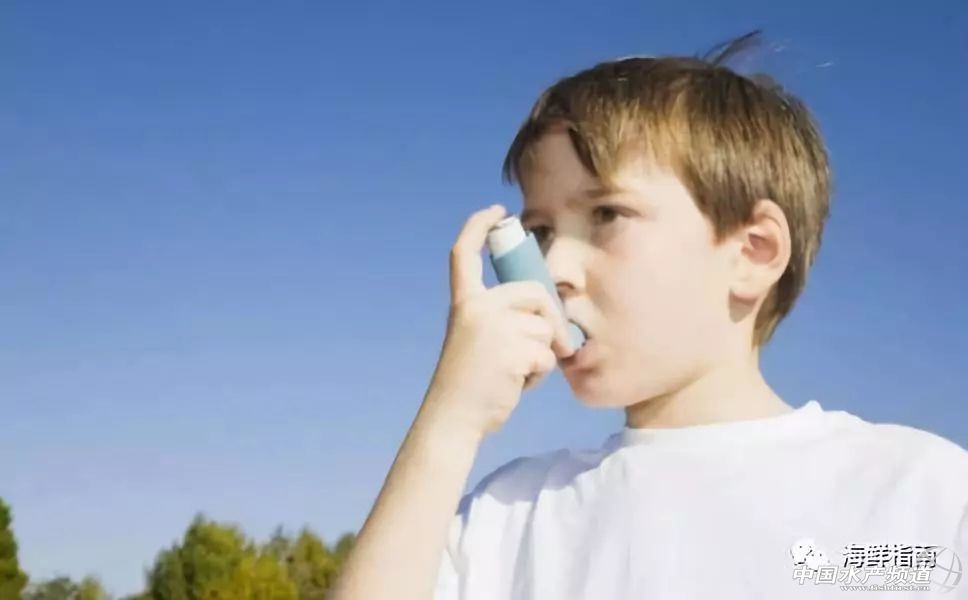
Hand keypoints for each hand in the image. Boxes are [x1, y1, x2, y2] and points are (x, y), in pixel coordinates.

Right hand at [424, 204, 573, 438]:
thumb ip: (503, 318)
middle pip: (533, 291)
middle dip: (552, 316)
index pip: (464, 253)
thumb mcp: (477, 339)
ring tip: (517, 373)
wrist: (454, 418)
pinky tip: (518, 385)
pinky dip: (540, 374)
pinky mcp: (512, 350)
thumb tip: (550, 311)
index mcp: (463, 303)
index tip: (497, 212)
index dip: (479, 226)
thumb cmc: (470, 383)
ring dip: (542, 354)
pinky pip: (547, 354)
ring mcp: (493, 327)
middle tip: (560, 344)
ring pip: (545, 327)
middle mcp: (476, 308)